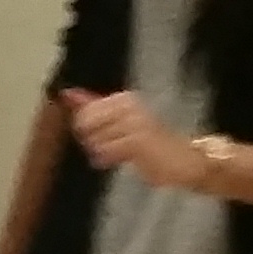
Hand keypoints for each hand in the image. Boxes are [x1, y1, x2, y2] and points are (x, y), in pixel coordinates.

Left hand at [62, 88, 206, 191]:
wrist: (186, 160)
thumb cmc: (150, 142)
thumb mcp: (119, 122)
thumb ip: (93, 106)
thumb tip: (67, 93)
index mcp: (124, 99)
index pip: (86, 110)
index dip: (86, 127)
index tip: (101, 135)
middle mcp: (129, 106)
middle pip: (85, 122)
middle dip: (90, 138)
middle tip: (109, 147)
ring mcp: (134, 122)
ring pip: (94, 138)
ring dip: (102, 150)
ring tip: (119, 153)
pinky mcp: (138, 141)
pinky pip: (106, 150)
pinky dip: (108, 158)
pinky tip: (118, 160)